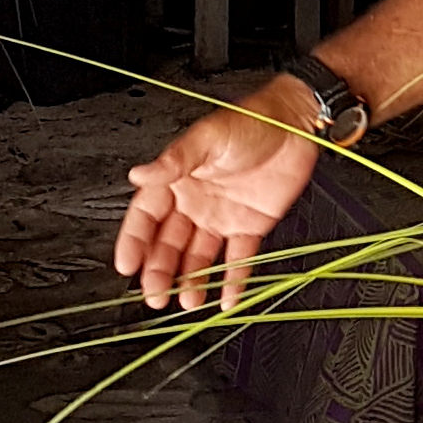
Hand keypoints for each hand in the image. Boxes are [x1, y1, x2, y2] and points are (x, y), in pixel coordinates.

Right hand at [114, 77, 320, 310]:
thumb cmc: (251, 121)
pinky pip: (238, 259)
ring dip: (191, 280)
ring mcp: (221, 217)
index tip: (127, 266)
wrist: (295, 126)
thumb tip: (138, 174)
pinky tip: (226, 299)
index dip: (135, 242)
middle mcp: (194, 202)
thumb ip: (174, 160)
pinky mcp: (250, 226)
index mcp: (177, 180)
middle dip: (159, 271)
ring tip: (187, 301)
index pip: (146, 217)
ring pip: (198, 257)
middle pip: (168, 244)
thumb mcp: (208, 137)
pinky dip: (233, 280)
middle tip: (155, 295)